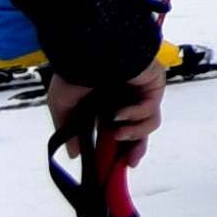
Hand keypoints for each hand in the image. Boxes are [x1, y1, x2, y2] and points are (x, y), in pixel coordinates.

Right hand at [54, 53, 165, 175]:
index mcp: (108, 103)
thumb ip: (68, 130)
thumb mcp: (62, 105)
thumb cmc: (72, 70)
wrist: (86, 47)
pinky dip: (136, 115)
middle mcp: (127, 97)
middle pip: (140, 131)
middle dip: (136, 149)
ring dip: (135, 134)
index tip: (115, 169)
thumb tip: (73, 154)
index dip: (120, 151)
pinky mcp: (154, 83)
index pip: (120, 132)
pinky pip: (151, 108)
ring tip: (116, 132)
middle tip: (127, 163)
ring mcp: (142, 90)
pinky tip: (120, 114)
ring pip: (150, 123)